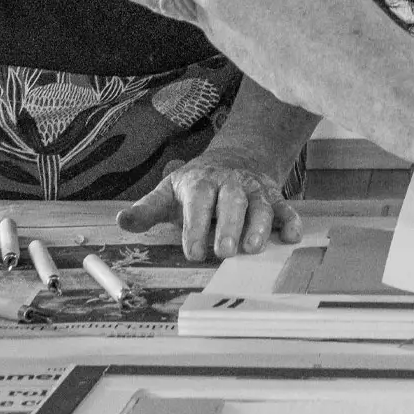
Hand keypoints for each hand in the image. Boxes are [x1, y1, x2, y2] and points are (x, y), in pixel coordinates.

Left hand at [115, 150, 301, 261]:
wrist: (233, 161)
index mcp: (201, 181)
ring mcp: (254, 189)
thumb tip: (122, 221)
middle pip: (231, 200)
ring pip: (260, 204)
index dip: (195, 225)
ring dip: (259, 225)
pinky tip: (291, 236)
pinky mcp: (273, 197)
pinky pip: (285, 207)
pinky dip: (291, 220)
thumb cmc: (195, 187)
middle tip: (224, 251)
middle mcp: (229, 183)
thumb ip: (147, 210)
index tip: (193, 252)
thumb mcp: (168, 193)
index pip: (198, 200)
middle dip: (229, 225)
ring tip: (252, 248)